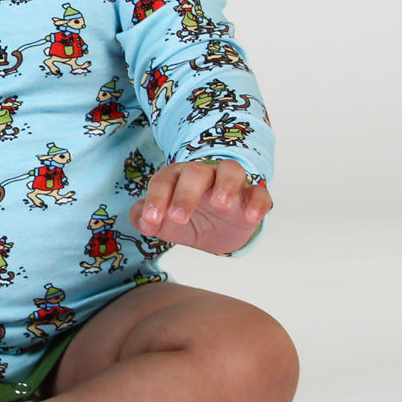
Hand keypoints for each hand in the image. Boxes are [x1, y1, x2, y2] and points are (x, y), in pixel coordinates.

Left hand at [128, 159, 271, 255]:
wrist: (219, 231)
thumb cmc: (188, 218)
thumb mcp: (165, 222)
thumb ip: (145, 217)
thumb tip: (142, 220)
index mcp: (178, 177)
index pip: (165, 180)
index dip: (156, 199)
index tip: (152, 220)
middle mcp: (204, 175)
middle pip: (195, 172)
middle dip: (185, 194)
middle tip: (178, 218)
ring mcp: (231, 184)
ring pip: (231, 170)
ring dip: (225, 185)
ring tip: (219, 205)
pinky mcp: (252, 197)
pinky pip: (259, 193)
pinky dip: (257, 202)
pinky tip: (251, 217)